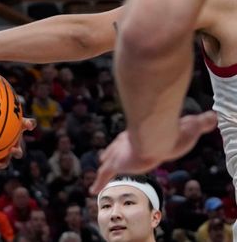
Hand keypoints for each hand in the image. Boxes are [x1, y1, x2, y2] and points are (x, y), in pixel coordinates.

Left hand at [0, 118, 35, 172]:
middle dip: (0, 164)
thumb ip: (26, 122)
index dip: (16, 152)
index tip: (13, 149)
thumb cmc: (11, 124)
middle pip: (4, 162)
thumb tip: (31, 124)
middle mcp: (6, 154)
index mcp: (14, 147)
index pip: (18, 152)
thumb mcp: (18, 121)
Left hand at [90, 111, 217, 192]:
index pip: (130, 138)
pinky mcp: (116, 163)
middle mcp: (126, 142)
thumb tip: (213, 116)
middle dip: (112, 152)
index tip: (122, 143)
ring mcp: (119, 153)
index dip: (126, 142)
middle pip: (116, 148)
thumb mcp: (189, 126)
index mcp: (141, 134)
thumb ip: (199, 123)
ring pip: (108, 162)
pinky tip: (92, 191)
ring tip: (99, 176)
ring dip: (104, 168)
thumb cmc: (173, 132)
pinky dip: (98, 182)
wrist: (156, 136)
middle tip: (104, 156)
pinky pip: (104, 174)